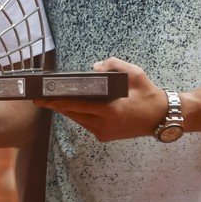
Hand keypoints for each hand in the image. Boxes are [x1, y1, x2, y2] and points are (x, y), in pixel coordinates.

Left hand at [34, 57, 167, 141]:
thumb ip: (112, 65)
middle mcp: (104, 125)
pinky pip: (86, 123)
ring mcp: (104, 133)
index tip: (42, 98)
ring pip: (78, 120)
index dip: (57, 101)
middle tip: (39, 97)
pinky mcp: (105, 136)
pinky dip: (78, 114)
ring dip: (66, 110)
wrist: (162, 117)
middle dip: (56, 106)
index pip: (77, 105)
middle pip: (73, 114)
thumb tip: (94, 68)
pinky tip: (70, 106)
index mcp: (110, 111)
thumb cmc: (148, 94)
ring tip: (51, 100)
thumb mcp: (134, 73)